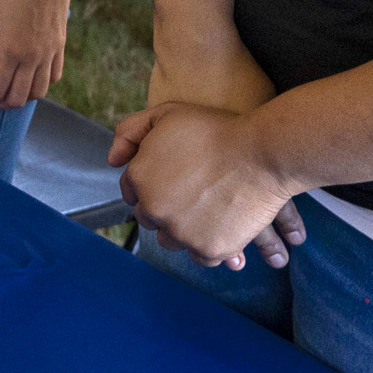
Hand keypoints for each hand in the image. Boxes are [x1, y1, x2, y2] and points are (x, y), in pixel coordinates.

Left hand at [0, 0, 77, 108]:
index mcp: (11, 51)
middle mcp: (33, 58)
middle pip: (16, 99)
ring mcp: (50, 54)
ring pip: (37, 94)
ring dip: (19, 96)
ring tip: (6, 83)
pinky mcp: (60, 47)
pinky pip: (53, 78)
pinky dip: (39, 84)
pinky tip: (28, 73)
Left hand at [106, 102, 300, 271]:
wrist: (260, 154)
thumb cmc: (214, 130)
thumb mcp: (165, 114)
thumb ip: (130, 132)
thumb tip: (113, 161)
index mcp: (139, 177)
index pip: (130, 191)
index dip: (149, 184)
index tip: (169, 180)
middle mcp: (154, 208)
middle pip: (149, 218)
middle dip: (163, 207)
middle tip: (189, 194)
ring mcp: (180, 232)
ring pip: (171, 240)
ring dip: (181, 229)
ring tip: (203, 211)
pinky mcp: (208, 250)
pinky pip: (199, 257)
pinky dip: (205, 246)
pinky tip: (217, 228)